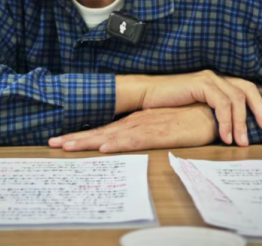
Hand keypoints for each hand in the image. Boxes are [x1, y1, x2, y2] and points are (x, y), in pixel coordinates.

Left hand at [49, 105, 218, 152]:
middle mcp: (135, 121)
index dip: (82, 135)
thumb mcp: (160, 129)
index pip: (104, 130)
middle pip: (101, 132)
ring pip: (112, 135)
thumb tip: (125, 144)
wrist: (209, 112)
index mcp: (134, 121)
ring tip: (67, 145)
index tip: (61, 141)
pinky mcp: (159, 132)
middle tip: (52, 142)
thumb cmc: (186, 121)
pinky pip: (135, 139)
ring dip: (89, 140)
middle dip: (76, 138)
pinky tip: (105, 147)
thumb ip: (144, 135)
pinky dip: (118, 143)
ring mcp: (146, 125)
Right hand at [116, 70, 261, 145]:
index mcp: (220, 82)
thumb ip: (217, 113)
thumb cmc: (170, 106)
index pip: (251, 85)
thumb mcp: (199, 111)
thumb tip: (237, 130)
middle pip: (250, 88)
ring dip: (242, 122)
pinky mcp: (201, 83)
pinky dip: (226, 121)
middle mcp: (218, 76)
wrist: (147, 96)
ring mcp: (210, 78)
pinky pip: (222, 103)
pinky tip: (225, 137)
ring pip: (238, 98)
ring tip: (242, 143)